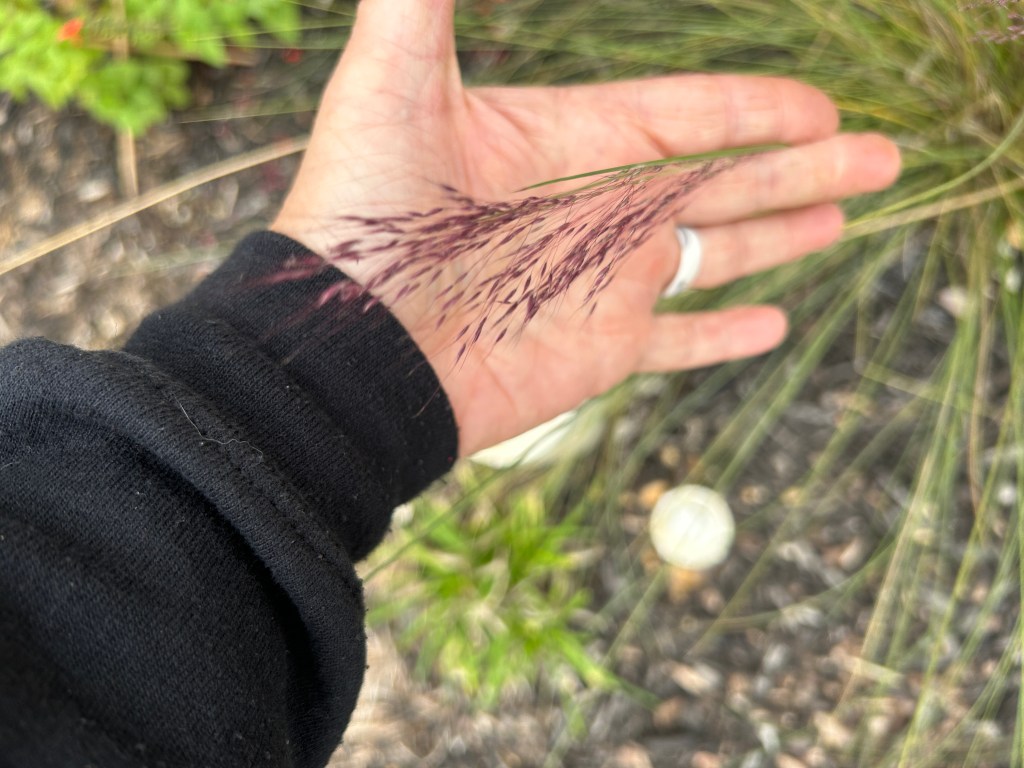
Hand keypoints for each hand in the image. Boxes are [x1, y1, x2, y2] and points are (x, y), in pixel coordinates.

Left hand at [272, 0, 900, 456]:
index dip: (747, 108)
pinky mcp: (592, 354)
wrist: (340, 349)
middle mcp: (583, 213)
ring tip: (848, 216)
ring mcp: (593, 286)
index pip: (673, 118)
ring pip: (711, 254)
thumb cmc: (356, 216)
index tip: (815, 106)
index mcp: (554, 146)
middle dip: (802, 168)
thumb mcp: (389, 80)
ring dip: (783, 235)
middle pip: (717, 181)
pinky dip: (722, 338)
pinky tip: (774, 322)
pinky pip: (674, 345)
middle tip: (881, 157)